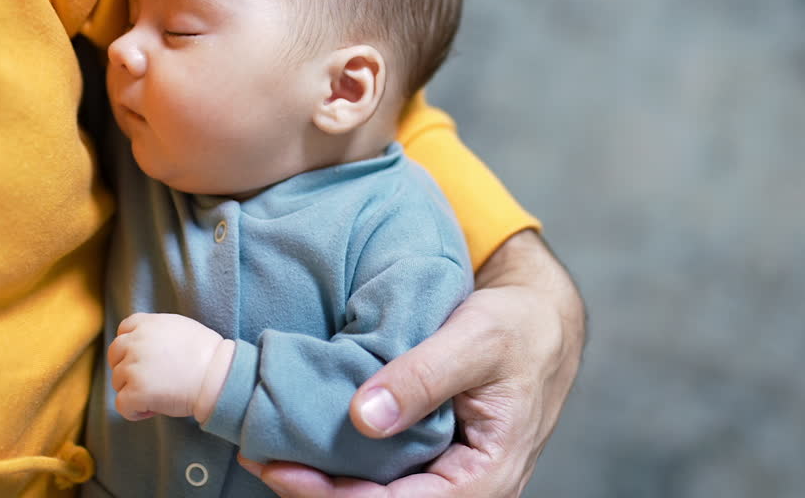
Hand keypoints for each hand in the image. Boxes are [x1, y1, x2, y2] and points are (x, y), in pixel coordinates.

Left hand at [108, 312, 235, 423]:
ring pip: (118, 382)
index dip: (130, 347)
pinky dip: (135, 411)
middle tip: (151, 380)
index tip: (144, 360)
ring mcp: (133, 367)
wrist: (218, 376)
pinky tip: (155, 408)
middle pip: (115, 356)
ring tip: (160, 394)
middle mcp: (135, 342)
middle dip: (128, 369)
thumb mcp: (180, 328)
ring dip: (134, 390)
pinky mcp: (135, 391)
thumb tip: (140, 344)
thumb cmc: (207, 355)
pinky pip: (122, 405)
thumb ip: (155, 332)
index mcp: (147, 324)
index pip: (123, 331)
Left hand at [238, 230, 585, 496]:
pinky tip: (305, 443)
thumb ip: (424, 376)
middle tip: (261, 459)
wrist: (542, 323)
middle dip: (320, 494)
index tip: (283, 469)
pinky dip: (343, 464)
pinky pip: (385, 476)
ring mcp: (449, 479)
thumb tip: (364, 418)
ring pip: (380, 497)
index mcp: (487, 476)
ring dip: (327, 483)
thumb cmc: (519, 328)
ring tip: (270, 454)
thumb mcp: (477, 338)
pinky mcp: (433, 461)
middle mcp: (467, 490)